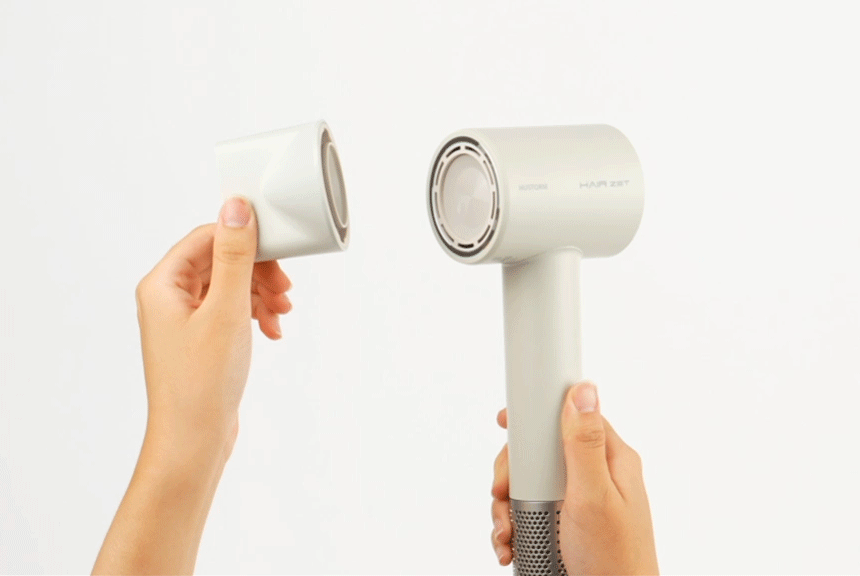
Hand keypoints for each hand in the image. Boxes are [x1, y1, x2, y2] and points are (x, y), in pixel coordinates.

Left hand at [136, 196, 291, 459]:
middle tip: (284, 291)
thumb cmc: (202, 382)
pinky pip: (231, 310)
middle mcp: (168, 298)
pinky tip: (271, 331)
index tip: (279, 252)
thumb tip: (236, 208)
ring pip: (230, 286)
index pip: (207, 238)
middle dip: (258, 273)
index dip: (246, 241)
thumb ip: (235, 256)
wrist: (194, 439)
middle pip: (221, 261)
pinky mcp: (200, 339)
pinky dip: (254, 315)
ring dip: (260, 295)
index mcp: (162, 284)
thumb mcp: (227, 310)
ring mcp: (183, 320)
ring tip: (281, 315)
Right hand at [491, 382, 658, 574]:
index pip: (570, 417)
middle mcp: (597, 476)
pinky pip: (532, 511)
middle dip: (513, 474)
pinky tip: (510, 542)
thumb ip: (584, 444)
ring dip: (508, 506)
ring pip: (531, 484)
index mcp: (611, 460)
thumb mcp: (593, 497)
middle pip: (542, 452)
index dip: (536, 419)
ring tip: (506, 530)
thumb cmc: (614, 560)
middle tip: (502, 493)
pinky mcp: (567, 524)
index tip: (508, 424)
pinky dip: (514, 525)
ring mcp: (581, 501)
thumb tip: (584, 389)